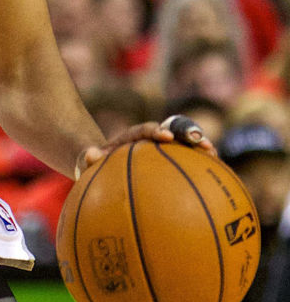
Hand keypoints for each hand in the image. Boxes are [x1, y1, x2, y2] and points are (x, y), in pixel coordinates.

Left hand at [75, 114, 215, 178]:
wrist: (102, 163)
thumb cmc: (94, 163)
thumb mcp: (88, 161)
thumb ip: (89, 157)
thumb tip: (91, 154)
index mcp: (130, 137)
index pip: (143, 130)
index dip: (155, 131)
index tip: (165, 138)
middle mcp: (149, 137)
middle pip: (171, 129)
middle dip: (186, 132)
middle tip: (199, 141)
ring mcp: (161, 147)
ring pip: (183, 141)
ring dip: (198, 144)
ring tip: (214, 154)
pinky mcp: (169, 157)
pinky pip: (186, 158)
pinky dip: (198, 162)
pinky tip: (214, 173)